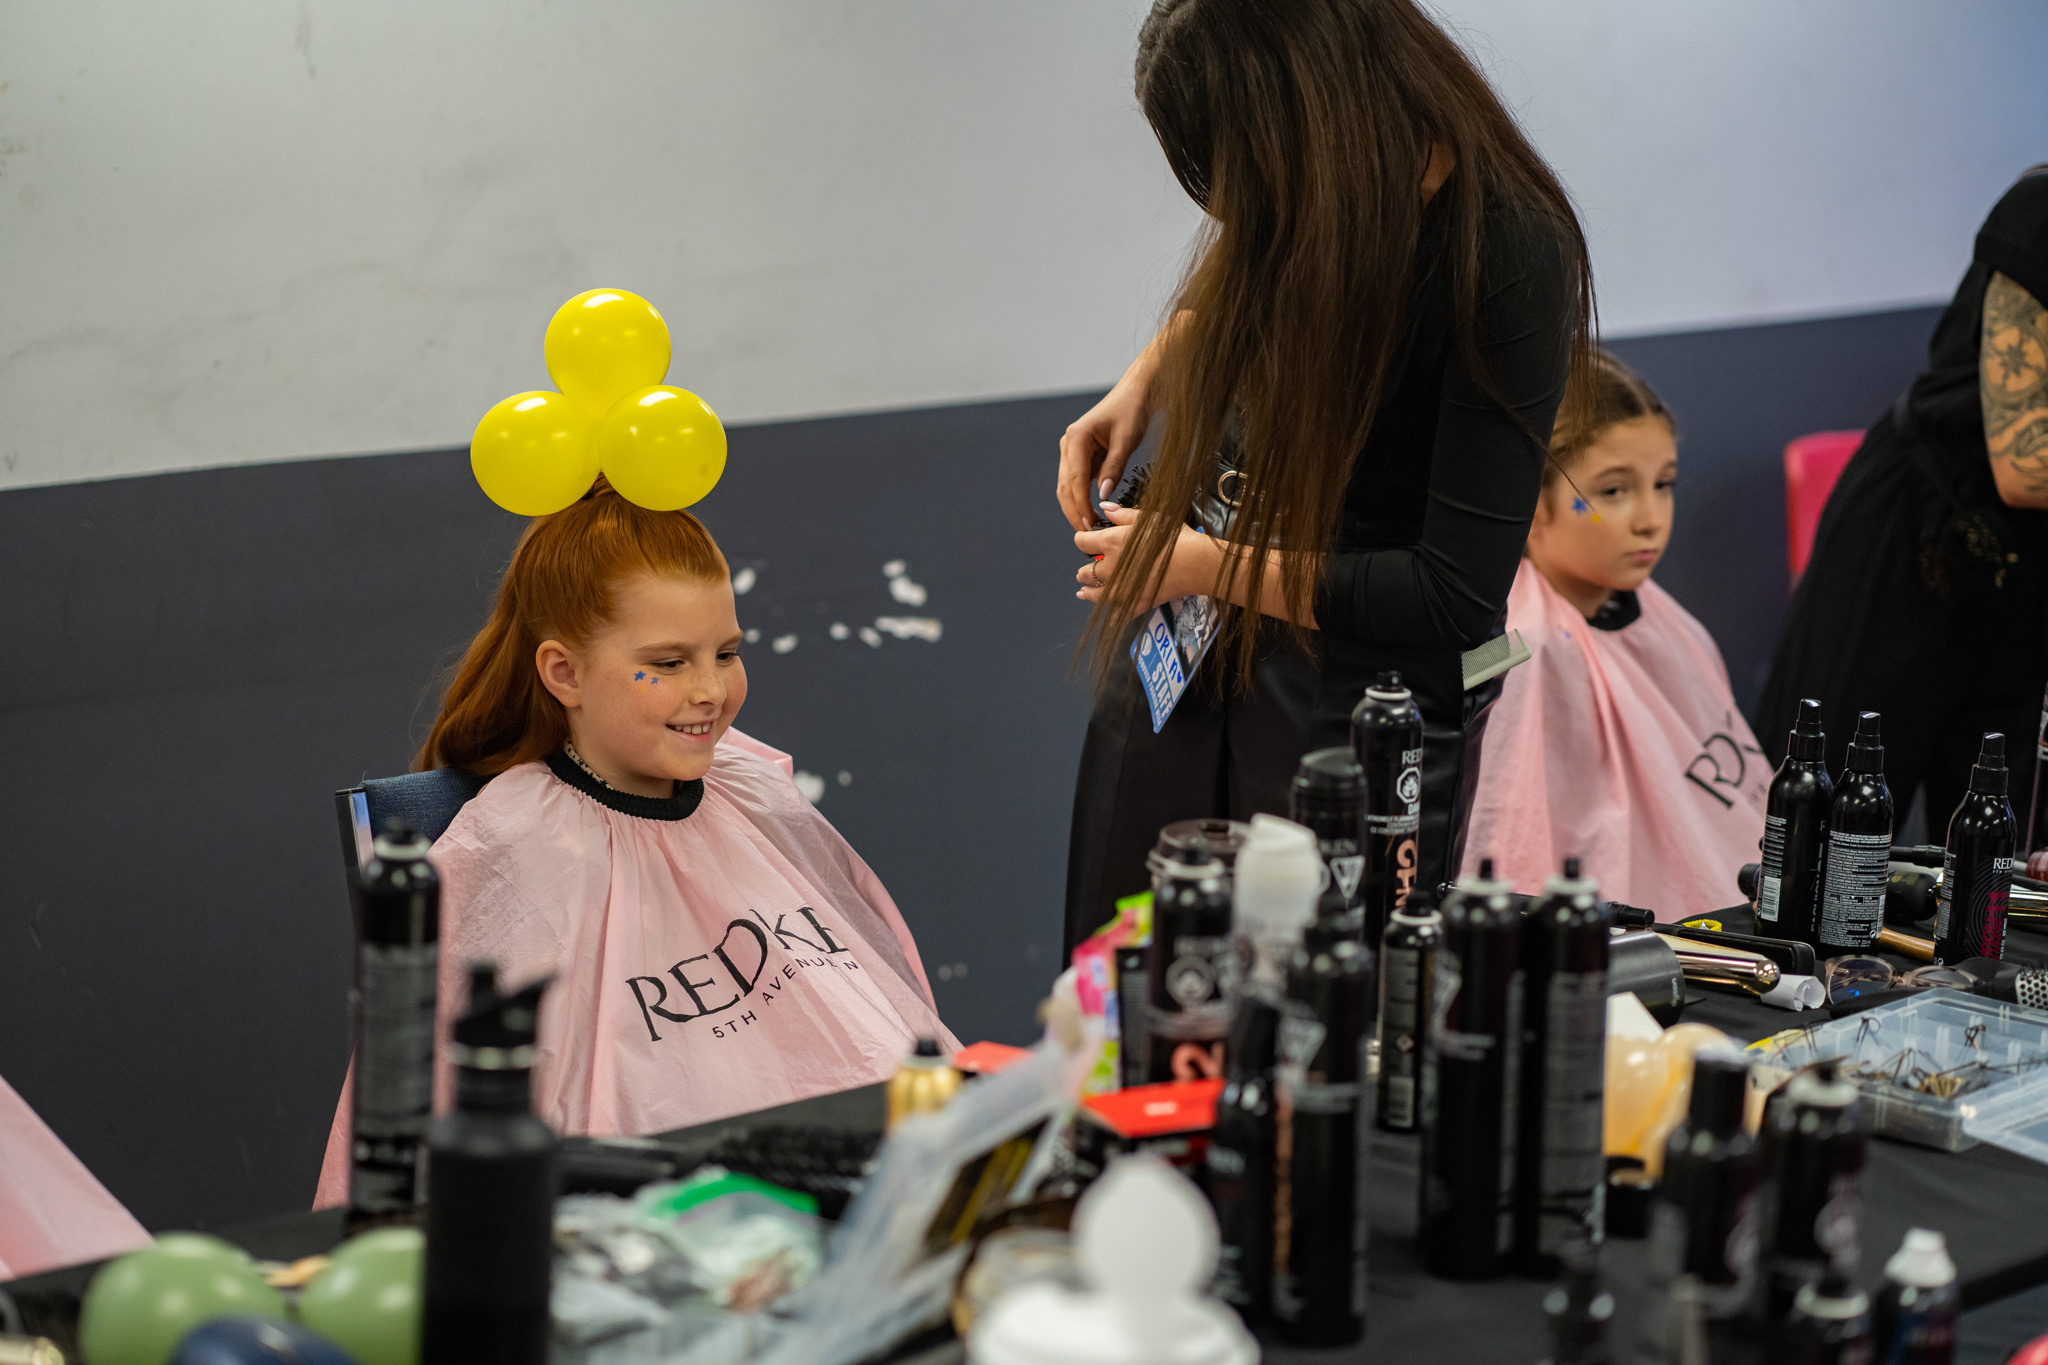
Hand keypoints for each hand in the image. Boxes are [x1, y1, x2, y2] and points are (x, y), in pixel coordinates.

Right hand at [1057, 347, 1159, 531]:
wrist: (1137, 392)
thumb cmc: (1132, 409)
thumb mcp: (1127, 440)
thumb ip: (1114, 467)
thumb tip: (1104, 495)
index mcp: (1076, 438)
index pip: (1075, 480)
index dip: (1081, 506)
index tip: (1090, 525)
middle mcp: (1069, 444)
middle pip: (1065, 487)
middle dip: (1074, 512)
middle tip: (1087, 534)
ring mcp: (1072, 450)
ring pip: (1068, 486)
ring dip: (1076, 507)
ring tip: (1090, 527)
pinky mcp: (1081, 455)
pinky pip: (1077, 481)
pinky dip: (1082, 497)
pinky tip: (1092, 511)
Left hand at [1074, 504, 1217, 615]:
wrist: (1194, 563)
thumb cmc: (1174, 538)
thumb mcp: (1149, 518)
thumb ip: (1123, 514)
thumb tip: (1105, 508)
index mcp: (1112, 542)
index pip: (1083, 542)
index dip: (1081, 539)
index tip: (1083, 540)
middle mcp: (1112, 567)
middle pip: (1086, 572)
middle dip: (1083, 571)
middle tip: (1081, 572)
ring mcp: (1123, 588)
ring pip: (1097, 594)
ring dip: (1088, 593)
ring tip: (1083, 592)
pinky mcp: (1137, 603)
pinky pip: (1120, 613)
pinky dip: (1113, 614)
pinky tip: (1109, 615)